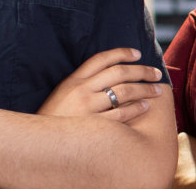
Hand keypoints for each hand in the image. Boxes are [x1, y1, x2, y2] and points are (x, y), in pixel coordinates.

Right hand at [37, 48, 161, 122]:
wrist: (39, 143)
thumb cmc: (55, 118)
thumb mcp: (63, 94)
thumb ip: (83, 83)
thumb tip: (111, 73)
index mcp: (73, 80)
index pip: (101, 59)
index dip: (121, 53)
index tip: (138, 54)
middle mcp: (81, 90)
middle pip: (119, 72)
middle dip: (141, 71)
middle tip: (156, 73)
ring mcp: (87, 108)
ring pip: (124, 91)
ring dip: (144, 89)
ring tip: (156, 90)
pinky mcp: (94, 125)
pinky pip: (121, 114)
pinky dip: (137, 109)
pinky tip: (145, 107)